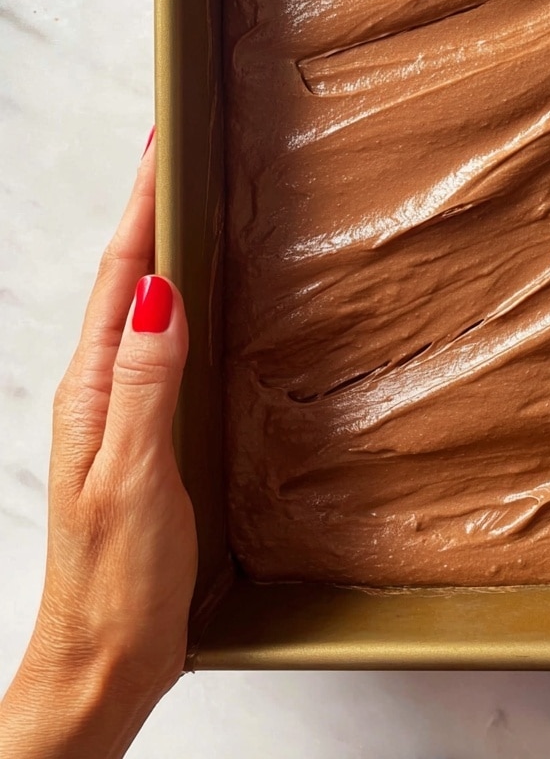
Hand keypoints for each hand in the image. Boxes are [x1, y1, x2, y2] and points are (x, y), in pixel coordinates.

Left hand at [0, 131, 195, 758]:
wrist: (106, 658)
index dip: (143, 208)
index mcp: (96, 389)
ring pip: (143, 309)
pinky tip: (196, 299)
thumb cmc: (117, 580)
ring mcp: (123, 412)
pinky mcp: (146, 434)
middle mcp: (103, 391)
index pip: (124, 276)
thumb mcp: (134, 476)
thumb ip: (146, 384)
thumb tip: (161, 295)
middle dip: (150, 210)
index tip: (163, 148)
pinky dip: (175, 302)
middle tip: (177, 154)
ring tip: (185, 202)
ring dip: (160, 248)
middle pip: (128, 278)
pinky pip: (160, 347)